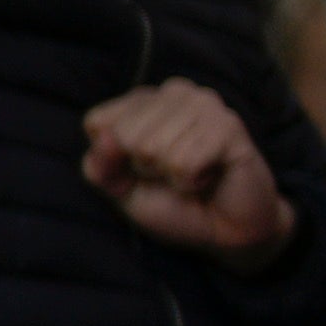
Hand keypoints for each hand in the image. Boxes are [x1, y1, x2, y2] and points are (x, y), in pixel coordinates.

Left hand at [82, 79, 290, 263]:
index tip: (143, 170)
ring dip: (169, 176)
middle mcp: (174, 92)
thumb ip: (100, 166)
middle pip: (123, 135)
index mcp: (143, 100)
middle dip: (144, 169)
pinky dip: (189, 182)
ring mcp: (204, 104)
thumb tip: (105, 139)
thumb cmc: (173, 205)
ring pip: (152, 148)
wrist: (226, 233)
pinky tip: (208, 176)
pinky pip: (182, 162)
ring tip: (193, 175)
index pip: (97, 122)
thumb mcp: (122, 190)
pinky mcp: (228, 125)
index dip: (114, 162)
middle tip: (173, 175)